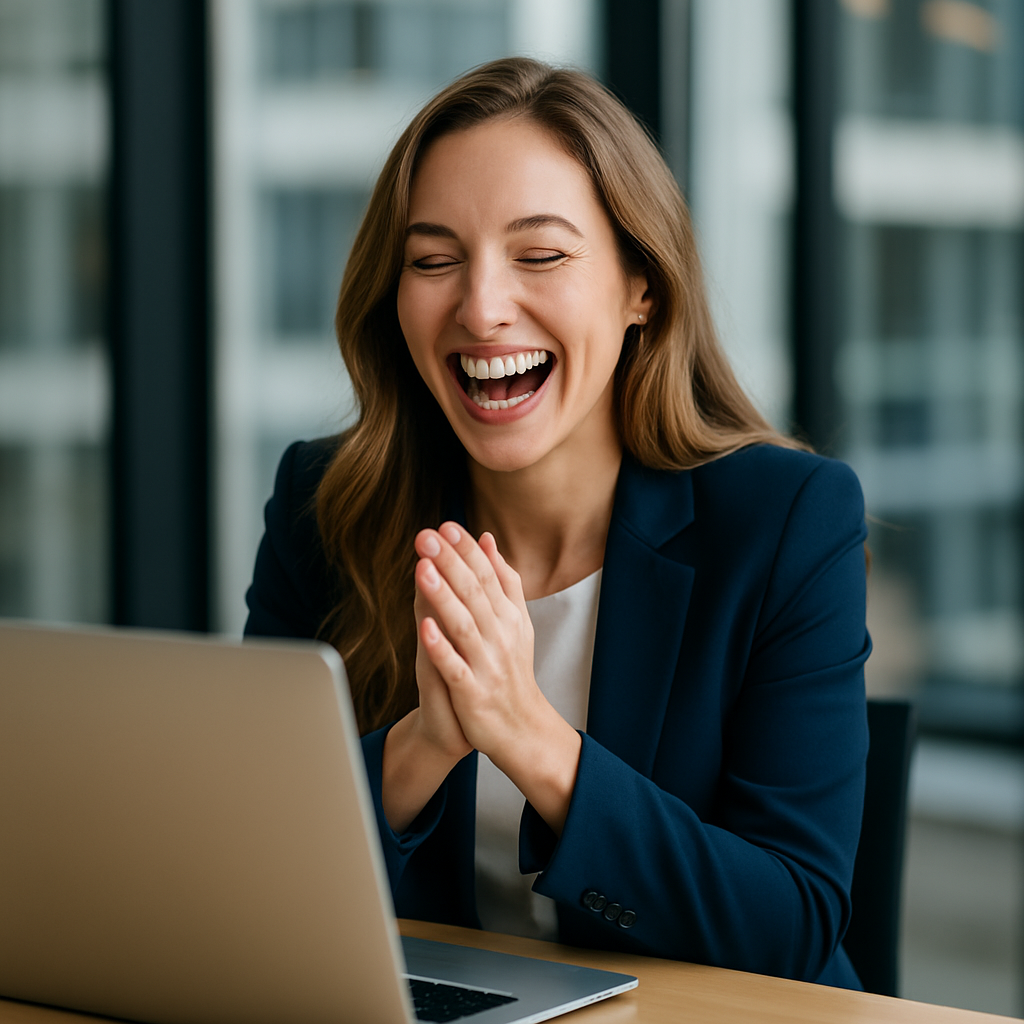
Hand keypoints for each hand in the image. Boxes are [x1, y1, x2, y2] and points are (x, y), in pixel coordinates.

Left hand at [414, 522, 541, 764]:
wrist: (522, 728)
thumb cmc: (512, 669)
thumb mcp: (515, 620)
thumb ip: (502, 579)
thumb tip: (488, 538)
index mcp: (509, 617)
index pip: (487, 575)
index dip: (466, 550)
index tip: (445, 526)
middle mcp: (501, 636)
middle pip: (474, 593)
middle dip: (449, 563)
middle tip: (426, 536)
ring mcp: (487, 664)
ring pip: (464, 626)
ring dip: (443, 597)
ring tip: (422, 569)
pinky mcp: (473, 693)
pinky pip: (456, 668)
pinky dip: (441, 649)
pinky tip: (423, 627)